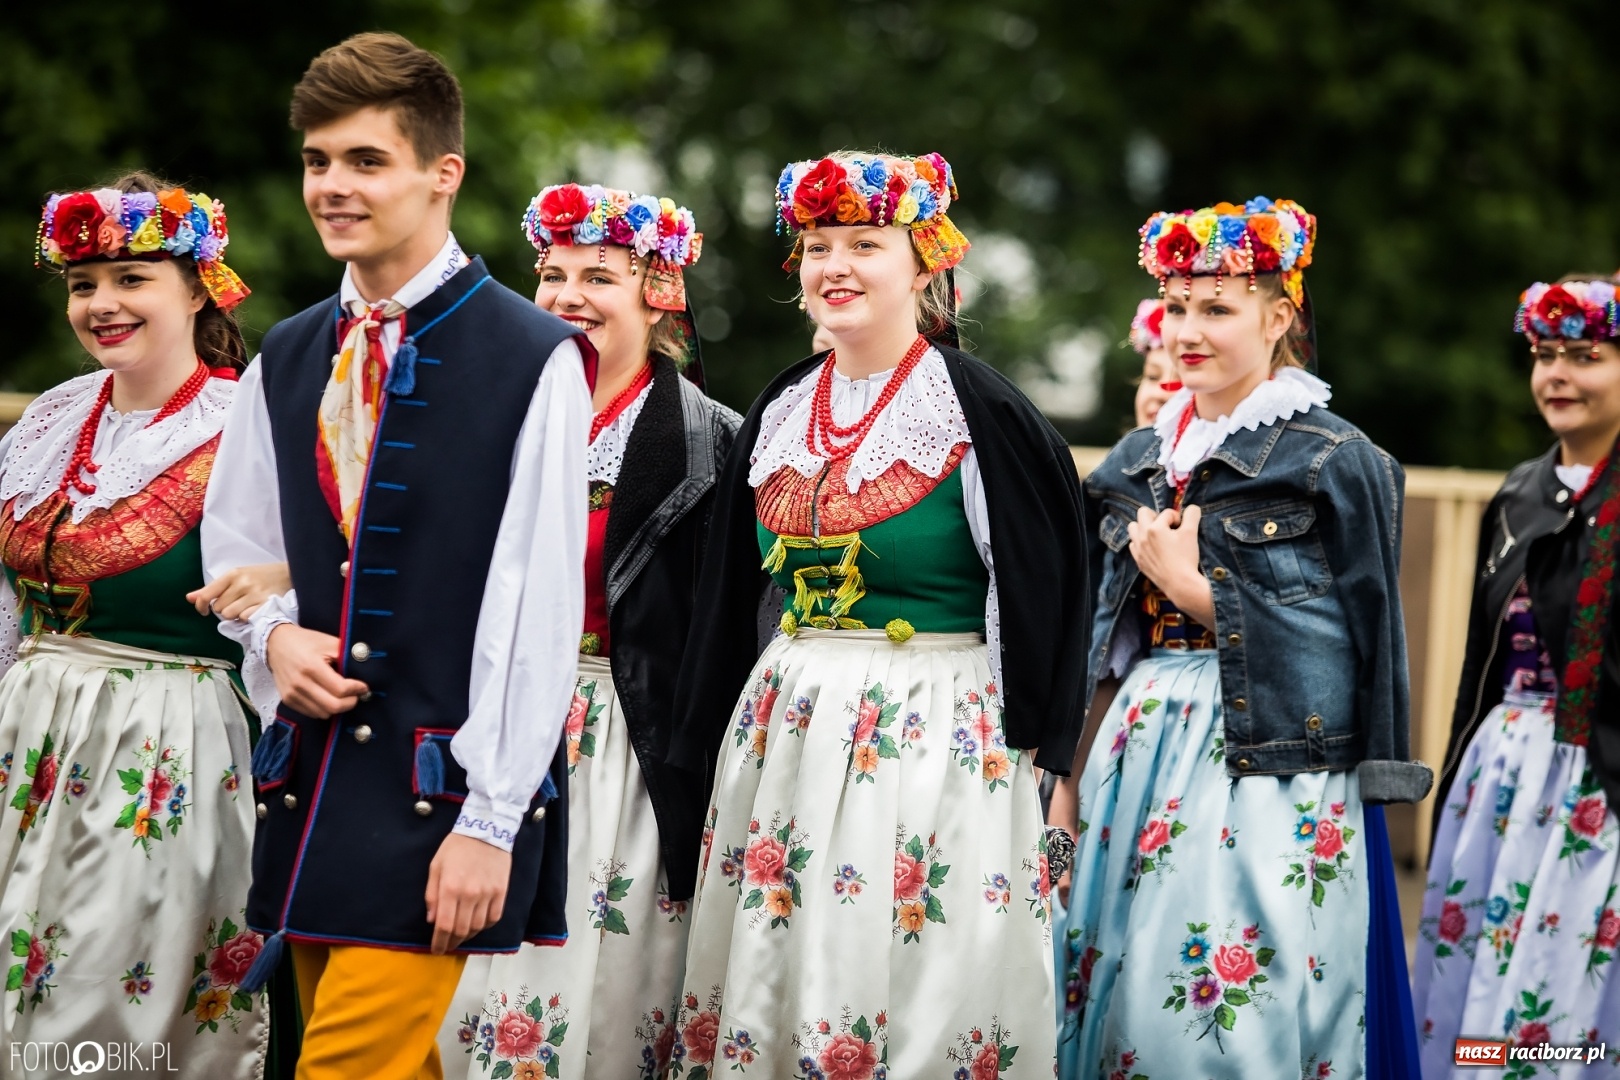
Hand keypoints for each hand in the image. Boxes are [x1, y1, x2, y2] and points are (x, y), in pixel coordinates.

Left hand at [187, 562, 292, 618]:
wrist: (290, 574)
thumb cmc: (259, 576)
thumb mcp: (236, 577)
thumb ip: (212, 589)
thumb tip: (189, 598)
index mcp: (233, 574)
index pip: (207, 594)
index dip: (201, 606)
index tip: (204, 610)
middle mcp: (243, 583)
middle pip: (218, 608)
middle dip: (224, 609)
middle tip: (235, 604)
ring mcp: (255, 594)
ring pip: (230, 615)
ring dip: (235, 615)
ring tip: (244, 608)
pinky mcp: (265, 604)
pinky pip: (245, 618)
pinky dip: (247, 618)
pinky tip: (253, 611)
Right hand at [265, 624, 368, 717]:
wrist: (276, 643)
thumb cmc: (306, 641)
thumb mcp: (329, 642)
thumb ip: (348, 655)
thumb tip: (367, 669)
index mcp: (311, 667)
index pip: (340, 689)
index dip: (357, 690)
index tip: (364, 686)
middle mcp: (300, 683)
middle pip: (333, 706)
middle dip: (350, 702)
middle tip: (356, 695)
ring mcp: (292, 694)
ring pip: (323, 713)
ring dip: (337, 707)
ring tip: (342, 695)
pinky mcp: (287, 700)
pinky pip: (312, 713)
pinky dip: (324, 708)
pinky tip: (328, 697)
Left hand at [426, 833, 511, 953]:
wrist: (486, 830)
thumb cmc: (457, 847)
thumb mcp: (436, 866)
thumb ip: (432, 894)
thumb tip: (432, 919)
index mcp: (450, 888)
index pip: (444, 926)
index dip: (439, 942)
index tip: (436, 950)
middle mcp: (470, 894)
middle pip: (461, 931)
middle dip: (452, 943)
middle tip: (447, 945)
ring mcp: (488, 894)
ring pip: (477, 927)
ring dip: (467, 936)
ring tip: (460, 936)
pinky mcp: (501, 892)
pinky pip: (494, 918)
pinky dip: (484, 926)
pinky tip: (477, 924)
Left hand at [1128, 505, 1214, 628]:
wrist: (1180, 584)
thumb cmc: (1186, 558)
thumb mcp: (1192, 533)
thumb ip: (1192, 515)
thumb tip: (1192, 508)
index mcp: (1154, 528)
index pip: (1166, 513)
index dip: (1177, 518)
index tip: (1182, 528)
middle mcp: (1142, 536)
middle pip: (1142, 513)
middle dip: (1155, 516)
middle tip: (1166, 526)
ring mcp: (1138, 549)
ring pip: (1133, 528)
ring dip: (1144, 527)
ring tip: (1157, 534)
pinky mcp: (1138, 560)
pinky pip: (1133, 544)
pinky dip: (1141, 542)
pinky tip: (1153, 548)